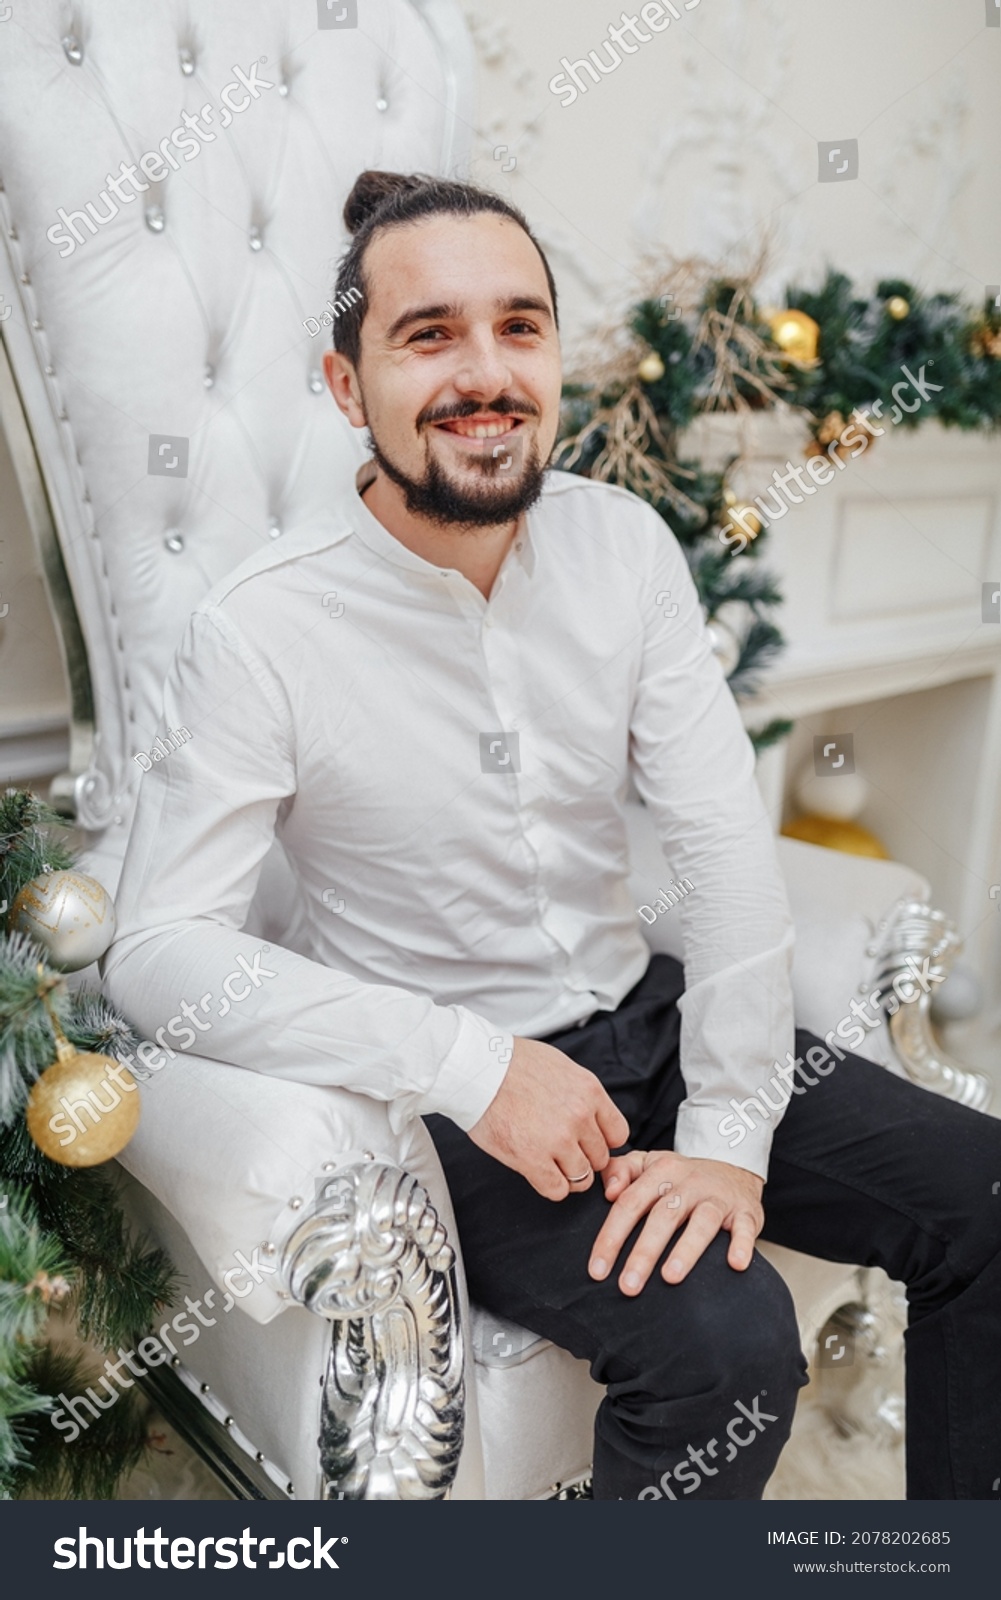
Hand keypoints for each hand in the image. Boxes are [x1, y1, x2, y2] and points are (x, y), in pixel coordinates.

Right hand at [469, 1035, 628, 1200]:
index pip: (618, 1134)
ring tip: (549, 1163)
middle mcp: (579, 1117)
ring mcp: (557, 1140)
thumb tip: (590, 1114)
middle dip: (583, 1158)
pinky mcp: (532, 1159)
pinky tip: (538, 1171)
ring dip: (567, 1174)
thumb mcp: (561, 1067)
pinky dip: (551, 1186)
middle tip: (562, 1152)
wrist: (477, 1068)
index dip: (601, 1141)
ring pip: (582, 1178)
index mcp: (589, 1091)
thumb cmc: (511, 1063)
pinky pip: (557, 1190)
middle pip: (600, 1158)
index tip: (587, 1142)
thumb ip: (581, 1094)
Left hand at [588, 1150, 763, 1293]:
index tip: (597, 1271)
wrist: (732, 1167)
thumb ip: (620, 1171)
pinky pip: (745, 1227)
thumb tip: (608, 1191)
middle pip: (663, 1216)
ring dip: (686, 1250)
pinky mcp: (746, 1211)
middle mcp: (690, 1182)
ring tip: (671, 1278)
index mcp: (661, 1172)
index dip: (611, 1237)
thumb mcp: (648, 1164)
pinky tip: (735, 1264)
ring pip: (702, 1222)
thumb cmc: (681, 1177)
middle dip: (643, 1253)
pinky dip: (742, 1244)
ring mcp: (718, 1197)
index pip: (630, 1204)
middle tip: (628, 1286)